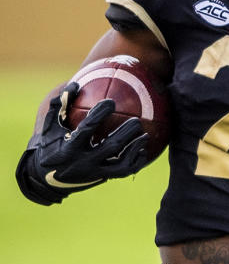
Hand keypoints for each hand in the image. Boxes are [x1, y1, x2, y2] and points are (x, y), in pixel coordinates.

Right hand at [16, 83, 148, 203]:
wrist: (49, 179)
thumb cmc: (51, 145)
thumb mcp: (50, 126)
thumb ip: (60, 105)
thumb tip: (75, 84)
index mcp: (70, 147)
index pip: (87, 129)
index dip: (99, 115)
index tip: (111, 102)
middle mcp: (84, 161)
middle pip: (111, 147)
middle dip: (125, 133)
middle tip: (137, 120)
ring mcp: (95, 172)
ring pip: (121, 163)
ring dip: (135, 149)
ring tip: (145, 135)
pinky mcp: (102, 178)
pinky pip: (124, 172)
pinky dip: (135, 162)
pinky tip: (143, 150)